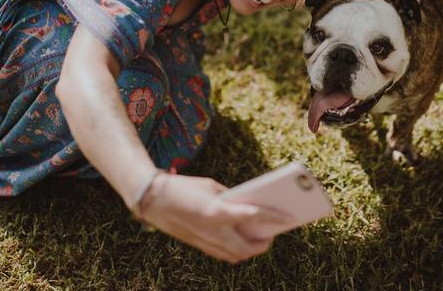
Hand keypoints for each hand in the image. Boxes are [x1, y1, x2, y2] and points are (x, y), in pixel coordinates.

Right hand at [138, 174, 289, 262]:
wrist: (153, 199)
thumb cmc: (184, 187)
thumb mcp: (212, 187)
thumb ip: (231, 199)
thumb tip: (248, 208)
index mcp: (219, 212)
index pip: (255, 217)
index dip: (275, 218)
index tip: (289, 217)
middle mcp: (214, 232)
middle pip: (249, 247)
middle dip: (264, 242)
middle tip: (274, 232)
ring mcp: (206, 242)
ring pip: (236, 255)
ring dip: (251, 249)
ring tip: (261, 238)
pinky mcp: (199, 246)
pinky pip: (224, 254)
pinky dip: (236, 250)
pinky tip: (242, 240)